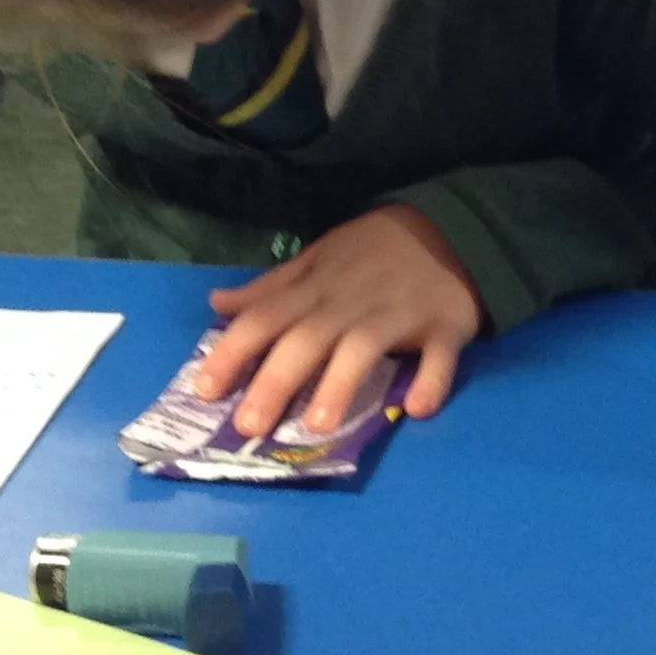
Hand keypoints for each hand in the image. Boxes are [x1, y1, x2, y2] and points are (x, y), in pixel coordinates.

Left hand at [198, 205, 481, 435]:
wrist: (450, 227)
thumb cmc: (373, 252)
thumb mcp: (317, 258)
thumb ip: (270, 288)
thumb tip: (217, 304)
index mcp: (316, 288)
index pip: (265, 318)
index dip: (233, 352)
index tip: (204, 391)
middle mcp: (350, 303)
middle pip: (307, 339)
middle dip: (275, 380)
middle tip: (249, 427)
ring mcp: (398, 315)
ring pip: (364, 348)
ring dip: (341, 384)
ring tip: (317, 425)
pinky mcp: (444, 328)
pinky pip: (438, 356)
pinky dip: (431, 380)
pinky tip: (417, 408)